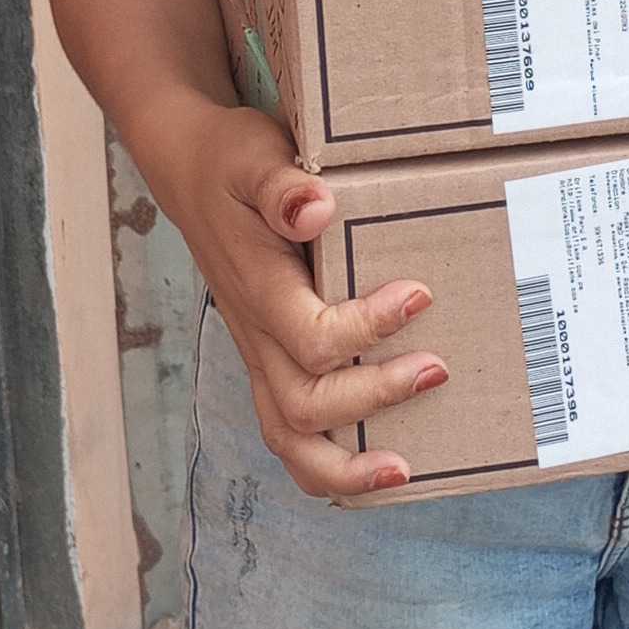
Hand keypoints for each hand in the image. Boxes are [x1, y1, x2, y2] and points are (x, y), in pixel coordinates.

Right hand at [172, 103, 446, 499]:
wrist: (191, 172)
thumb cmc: (232, 163)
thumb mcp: (255, 156)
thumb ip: (282, 185)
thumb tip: (317, 206)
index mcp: (258, 288)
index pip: (312, 339)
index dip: (369, 330)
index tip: (420, 294)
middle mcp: (256, 334)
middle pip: (302, 406)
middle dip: (373, 402)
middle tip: (437, 370)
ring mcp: (260, 354)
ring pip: (286, 438)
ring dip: (342, 467)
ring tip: (402, 472)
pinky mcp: (270, 359)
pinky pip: (289, 429)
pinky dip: (327, 462)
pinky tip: (375, 465)